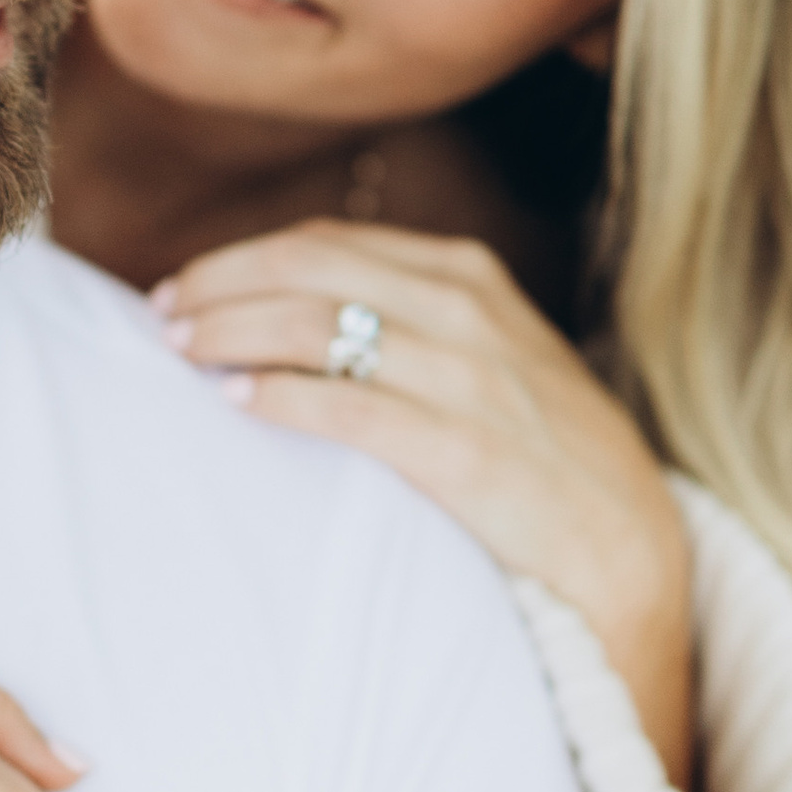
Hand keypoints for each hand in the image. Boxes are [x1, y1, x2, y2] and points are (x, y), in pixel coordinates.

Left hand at [157, 218, 693, 783]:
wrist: (630, 548)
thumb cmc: (536, 453)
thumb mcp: (484, 357)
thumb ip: (403, 322)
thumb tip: (280, 313)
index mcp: (466, 277)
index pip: (325, 243)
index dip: (239, 260)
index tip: (181, 289)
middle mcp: (468, 312)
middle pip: (310, 271)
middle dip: (221, 288)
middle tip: (161, 319)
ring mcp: (473, 380)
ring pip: (321, 326)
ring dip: (235, 332)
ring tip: (181, 354)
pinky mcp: (469, 454)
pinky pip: (356, 410)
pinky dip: (286, 398)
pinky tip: (238, 401)